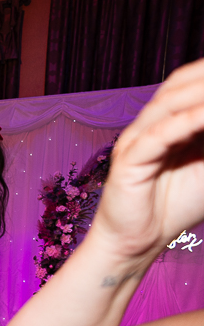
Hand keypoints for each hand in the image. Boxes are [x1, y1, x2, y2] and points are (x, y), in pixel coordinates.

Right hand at [92, 58, 203, 261]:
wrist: (139, 240)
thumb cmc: (177, 205)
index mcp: (169, 121)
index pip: (190, 84)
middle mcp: (150, 124)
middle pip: (178, 86)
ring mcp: (136, 139)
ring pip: (167, 105)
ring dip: (198, 94)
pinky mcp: (128, 160)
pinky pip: (158, 136)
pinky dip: (185, 122)